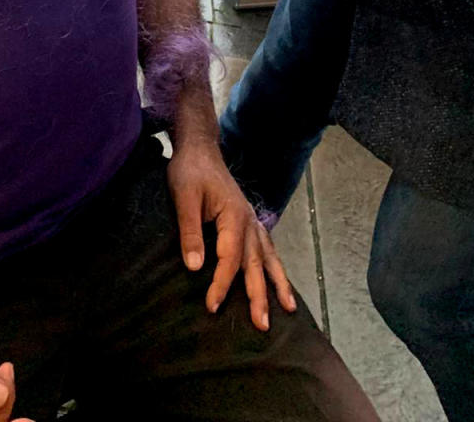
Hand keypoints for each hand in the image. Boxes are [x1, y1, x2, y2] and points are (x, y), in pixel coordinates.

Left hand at [167, 141, 296, 331]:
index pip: (229, 259)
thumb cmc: (190, 171)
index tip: (212, 306)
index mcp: (233, 216)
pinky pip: (266, 246)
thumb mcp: (184, 197)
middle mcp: (248, 220)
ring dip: (277, 283)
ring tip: (289, 308)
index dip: (221, 284)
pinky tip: (278, 278)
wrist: (199, 149)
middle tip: (262, 325)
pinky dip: (275, 265)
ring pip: (268, 256)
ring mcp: (251, 220)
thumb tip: (196, 267)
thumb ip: (191, 231)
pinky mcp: (248, 219)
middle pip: (255, 263)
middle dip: (260, 296)